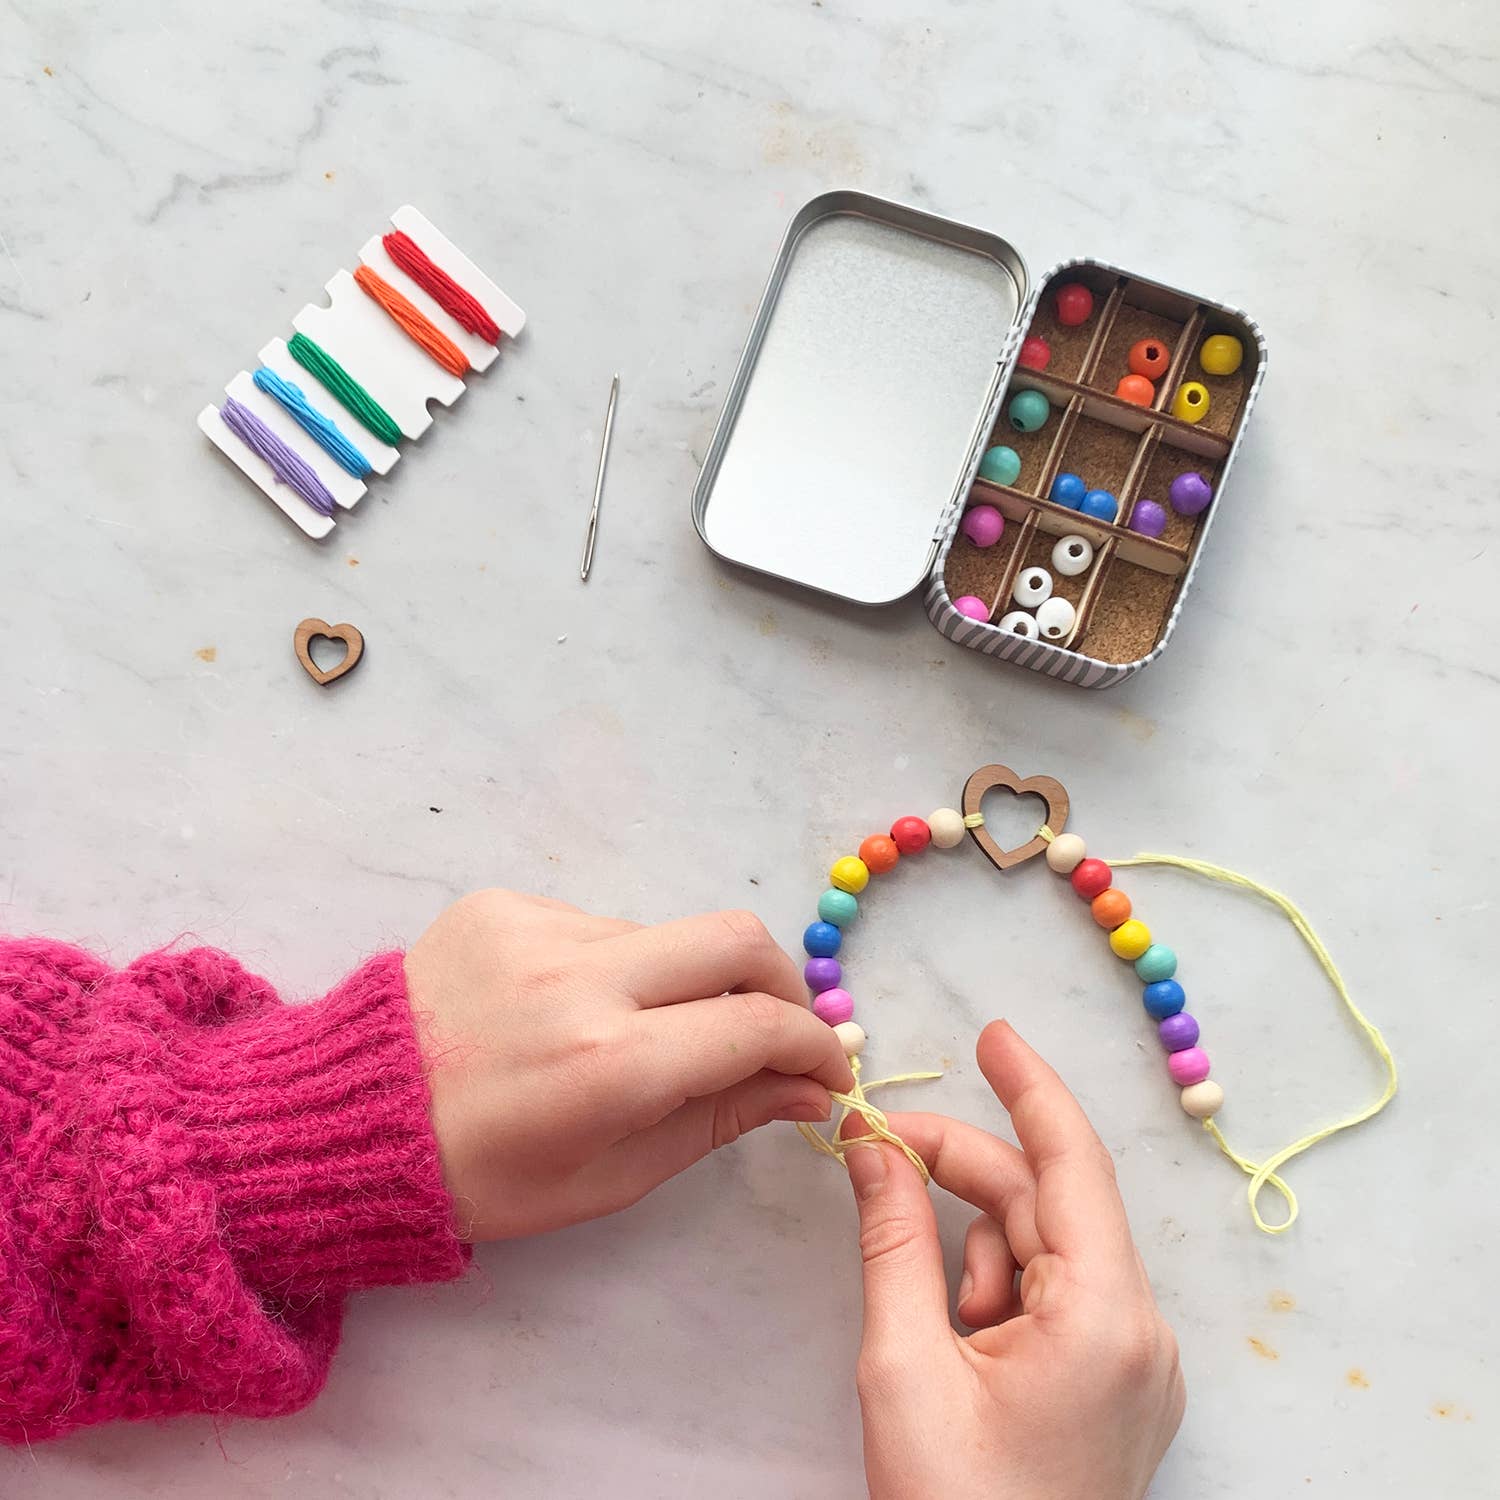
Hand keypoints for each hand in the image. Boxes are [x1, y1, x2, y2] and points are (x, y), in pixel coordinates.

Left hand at [404, 890, 852, 1239]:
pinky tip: (570, 1009)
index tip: (823, 1068)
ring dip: (684, 980)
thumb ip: (719, 1119)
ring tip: (642, 1033)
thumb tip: (808, 1087)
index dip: (812, 1044)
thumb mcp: (609, 1176)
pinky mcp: (503, 901)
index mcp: (609, 1065)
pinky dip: (614, 965)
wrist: (342, 1121)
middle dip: (780, 981)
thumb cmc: (482, 1176)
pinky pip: (598, 924)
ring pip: (664, 933)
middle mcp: (581, 978)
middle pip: (736, 937)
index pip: (758, 1024)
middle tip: (777, 1026)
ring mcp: (538, 926)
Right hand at [843, 1021, 1183, 1499]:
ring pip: (1043, 1251)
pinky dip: (993, 1292)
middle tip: (876, 1145)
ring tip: (929, 1329)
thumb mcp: (904, 1364)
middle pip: (1046, 1204)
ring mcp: (1134, 1362)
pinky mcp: (1116, 1385)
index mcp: (1105, 1317)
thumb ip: (891, 1239)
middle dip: (962, 1170)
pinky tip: (956, 1344)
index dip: (1029, 1087)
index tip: (991, 1032)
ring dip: (972, 1252)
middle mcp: (1139, 1330)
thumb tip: (873, 1144)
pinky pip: (1052, 1297)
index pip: (1071, 1163)